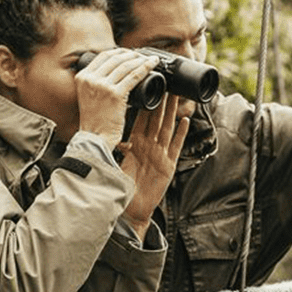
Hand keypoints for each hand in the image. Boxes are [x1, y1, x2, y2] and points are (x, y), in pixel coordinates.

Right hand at [75, 47, 158, 149]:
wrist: (95, 137)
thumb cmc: (95, 120)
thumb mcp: (88, 95)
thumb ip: (96, 82)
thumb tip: (114, 70)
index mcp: (83, 77)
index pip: (103, 56)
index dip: (120, 52)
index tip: (130, 53)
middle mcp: (90, 79)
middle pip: (115, 58)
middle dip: (132, 54)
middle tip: (142, 56)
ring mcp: (102, 86)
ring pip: (126, 65)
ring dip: (140, 60)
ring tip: (150, 60)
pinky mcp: (115, 94)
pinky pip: (134, 76)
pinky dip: (145, 68)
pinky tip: (153, 64)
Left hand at [115, 97, 193, 239]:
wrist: (132, 210)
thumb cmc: (123, 189)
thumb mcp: (117, 164)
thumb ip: (116, 149)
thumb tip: (105, 134)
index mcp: (136, 145)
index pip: (141, 119)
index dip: (145, 103)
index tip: (144, 87)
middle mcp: (149, 147)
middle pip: (156, 119)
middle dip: (160, 101)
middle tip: (164, 81)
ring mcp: (160, 155)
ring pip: (167, 128)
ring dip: (171, 111)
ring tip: (176, 94)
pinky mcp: (168, 165)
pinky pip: (176, 146)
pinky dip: (181, 133)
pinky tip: (186, 120)